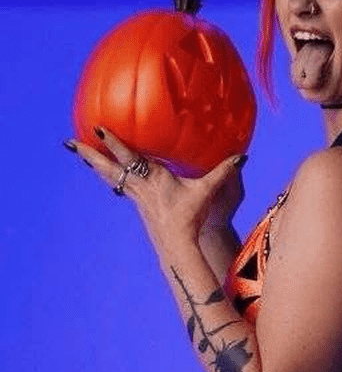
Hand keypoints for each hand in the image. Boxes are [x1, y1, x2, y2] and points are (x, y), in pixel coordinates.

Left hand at [65, 126, 246, 246]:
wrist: (179, 244)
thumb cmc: (192, 216)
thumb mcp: (208, 191)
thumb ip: (223, 172)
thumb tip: (242, 156)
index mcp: (153, 178)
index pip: (128, 156)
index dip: (113, 143)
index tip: (97, 128)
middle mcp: (139, 186)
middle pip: (108, 168)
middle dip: (89, 154)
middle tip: (69, 143)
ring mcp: (135, 196)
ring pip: (109, 176)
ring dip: (94, 164)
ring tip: (80, 152)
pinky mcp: (137, 204)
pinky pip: (118, 184)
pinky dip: (109, 175)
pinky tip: (106, 171)